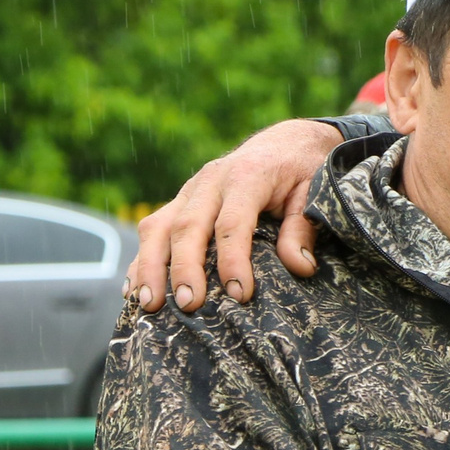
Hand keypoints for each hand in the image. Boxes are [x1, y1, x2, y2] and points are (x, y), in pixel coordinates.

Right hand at [125, 119, 339, 313]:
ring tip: (150, 304)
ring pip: (160, 227)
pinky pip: (153, 230)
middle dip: (184, 269)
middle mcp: (210, 182)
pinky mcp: (179, 202)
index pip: (232, 222)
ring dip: (151, 267)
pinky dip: (142, 261)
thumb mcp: (314, 193)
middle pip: (188, 226)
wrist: (283, 144)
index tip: (239, 294)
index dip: (233, 260)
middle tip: (188, 304)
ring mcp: (189, 192)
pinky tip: (135, 290)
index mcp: (246, 177)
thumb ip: (303, 228)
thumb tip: (300, 266)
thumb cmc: (300, 171)